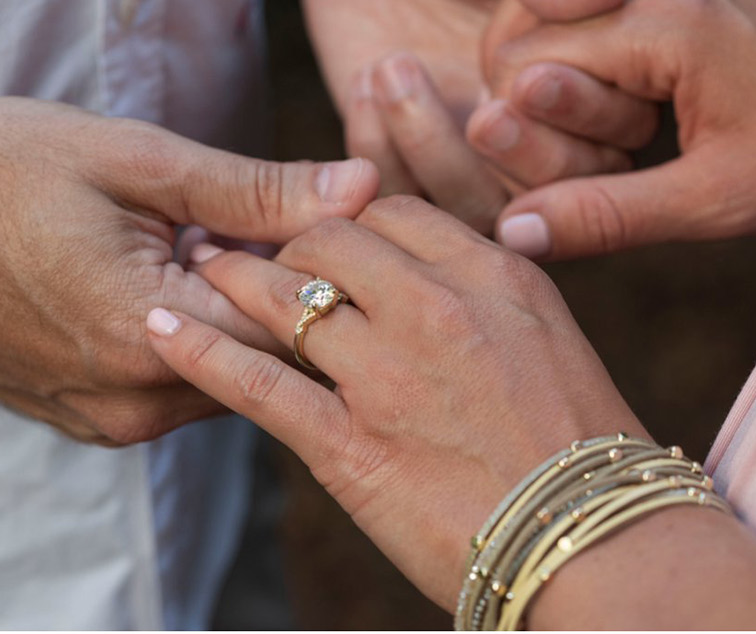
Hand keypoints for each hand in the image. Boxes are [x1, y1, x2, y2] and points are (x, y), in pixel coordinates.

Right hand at [0, 97, 377, 444]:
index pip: (301, 320)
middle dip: (295, 289)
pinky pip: (182, 385)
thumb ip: (254, 190)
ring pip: (233, 375)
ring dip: (245, 313)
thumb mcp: (131, 160)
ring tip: (216, 237)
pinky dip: (200, 333)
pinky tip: (174, 272)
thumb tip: (361, 187)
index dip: (332, 259)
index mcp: (150, 333)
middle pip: (274, 359)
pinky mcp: (90, 421)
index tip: (339, 207)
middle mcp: (136, 400)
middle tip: (284, 213)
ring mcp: (111, 420)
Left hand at [145, 195, 642, 608]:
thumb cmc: (583, 456)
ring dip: (228, 279)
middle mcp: (440, 307)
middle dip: (281, 241)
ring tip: (192, 272)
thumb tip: (438, 282)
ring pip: (283, 295)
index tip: (322, 236)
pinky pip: (254, 381)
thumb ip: (490, 301)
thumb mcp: (552, 345)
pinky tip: (159, 331)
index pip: (395, 213)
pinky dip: (197, 349)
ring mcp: (391, 374)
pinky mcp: (351, 445)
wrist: (596, 543)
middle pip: (330, 238)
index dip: (346, 219)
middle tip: (247, 251)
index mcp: (498, 276)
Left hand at [297, 0, 628, 202]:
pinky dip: (381, 154)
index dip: (585, 119)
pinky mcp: (408, 150)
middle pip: (565, 191)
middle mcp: (545, 111)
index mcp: (591, 53)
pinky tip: (364, 81)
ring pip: (484, 210)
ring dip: (437, 156)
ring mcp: (477, 140)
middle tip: (477, 111)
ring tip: (390, 70)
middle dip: (525, 159)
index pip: (620, 128)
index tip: (525, 77)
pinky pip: (405, 194)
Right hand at [479, 0, 755, 259]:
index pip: (520, 65)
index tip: (601, 172)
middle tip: (621, 161)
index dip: (535, 135)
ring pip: (559, 27)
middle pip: (525, 38)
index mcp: (661, 20)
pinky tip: (645, 121)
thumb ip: (607, 214)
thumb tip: (513, 234)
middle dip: (547, 113)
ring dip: (573, 93)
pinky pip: (603, 24)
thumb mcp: (715, 200)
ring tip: (637, 143)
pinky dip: (602, 75)